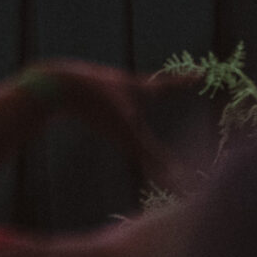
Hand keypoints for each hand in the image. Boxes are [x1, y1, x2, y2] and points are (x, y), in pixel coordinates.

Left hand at [20, 60, 185, 199]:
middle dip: (156, 87)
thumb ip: (153, 159)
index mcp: (137, 86)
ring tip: (129, 103)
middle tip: (165, 86)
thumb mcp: (127, 135)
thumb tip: (181, 182)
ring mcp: (97, 82)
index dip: (187, 82)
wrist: (53, 85)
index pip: (170, 84)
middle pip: (144, 84)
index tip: (202, 74)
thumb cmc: (96, 107)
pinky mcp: (77, 88)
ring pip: (117, 90)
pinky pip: (94, 95)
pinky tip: (90, 108)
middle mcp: (119, 81)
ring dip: (126, 96)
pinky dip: (99, 103)